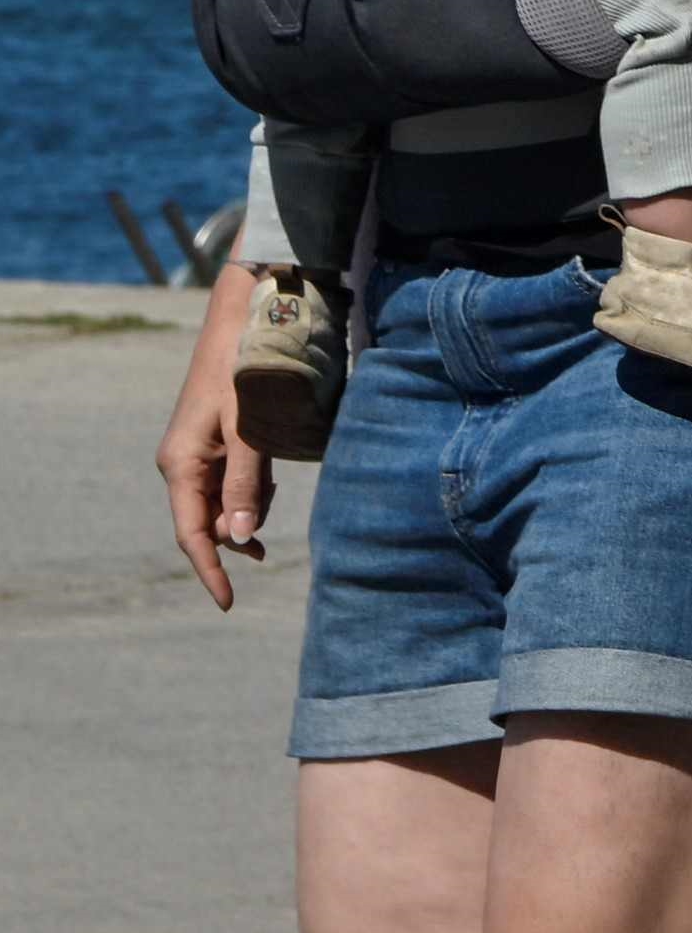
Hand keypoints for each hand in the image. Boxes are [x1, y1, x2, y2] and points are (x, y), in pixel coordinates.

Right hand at [156, 269, 269, 613]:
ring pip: (224, 504)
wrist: (239, 329)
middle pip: (209, 523)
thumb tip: (242, 539)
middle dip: (238, 533)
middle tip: (268, 525)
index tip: (229, 603)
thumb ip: (245, 486)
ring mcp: (195, 456)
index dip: (211, 570)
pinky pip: (231, 484)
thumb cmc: (244, 378)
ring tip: (270, 475)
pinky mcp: (212, 445)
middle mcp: (181, 466)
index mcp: (180, 467)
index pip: (192, 534)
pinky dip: (251, 490)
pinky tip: (266, 477)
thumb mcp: (248, 434)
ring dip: (249, 508)